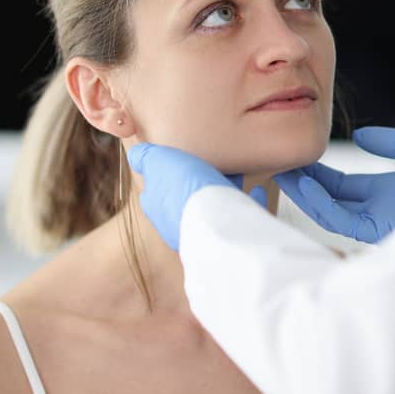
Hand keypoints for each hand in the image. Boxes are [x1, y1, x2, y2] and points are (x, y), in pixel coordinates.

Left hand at [128, 143, 263, 250]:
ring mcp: (202, 234)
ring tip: (236, 175)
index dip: (169, 170)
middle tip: (213, 164)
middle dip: (197, 182)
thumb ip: (146, 158)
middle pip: (185, 199)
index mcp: (156, 205)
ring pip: (210, 209)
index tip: (184, 157)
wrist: (217, 224)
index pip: (155, 187)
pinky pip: (239, 219)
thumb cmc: (187, 191)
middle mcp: (175, 224)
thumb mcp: (159, 161)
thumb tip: (137, 154)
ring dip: (221, 192)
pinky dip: (247, 204)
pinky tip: (257, 192)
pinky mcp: (229, 239)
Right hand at [274, 127, 394, 243]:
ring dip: (305, 195)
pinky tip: (308, 186)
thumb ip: (392, 144)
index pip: (342, 187)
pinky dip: (323, 205)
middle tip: (276, 165)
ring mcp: (380, 224)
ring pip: (332, 214)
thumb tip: (360, 137)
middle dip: (303, 185)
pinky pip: (344, 222)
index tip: (296, 156)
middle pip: (331, 201)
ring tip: (282, 174)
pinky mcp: (382, 232)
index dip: (318, 173)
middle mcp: (379, 213)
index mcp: (386, 196)